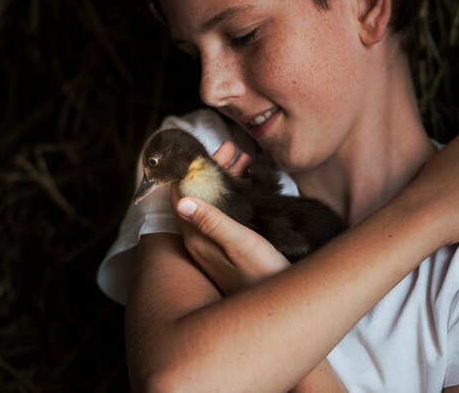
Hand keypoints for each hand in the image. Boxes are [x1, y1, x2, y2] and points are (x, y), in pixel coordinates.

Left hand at [172, 141, 290, 294]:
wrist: (278, 309)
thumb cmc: (264, 276)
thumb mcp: (241, 244)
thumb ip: (211, 222)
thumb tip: (180, 199)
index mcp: (197, 237)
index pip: (182, 195)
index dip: (194, 168)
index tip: (210, 150)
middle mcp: (200, 240)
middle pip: (197, 195)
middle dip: (213, 170)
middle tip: (233, 148)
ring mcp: (212, 245)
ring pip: (212, 202)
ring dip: (225, 180)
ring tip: (244, 159)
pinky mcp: (226, 249)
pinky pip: (223, 213)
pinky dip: (234, 194)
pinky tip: (249, 185)